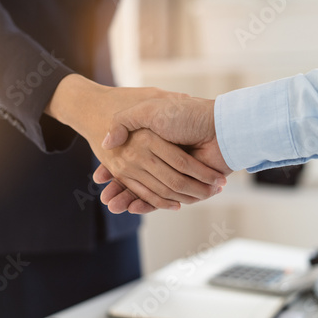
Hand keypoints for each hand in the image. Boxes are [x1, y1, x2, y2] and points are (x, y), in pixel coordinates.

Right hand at [45, 74, 225, 209]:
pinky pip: (166, 198)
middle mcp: (162, 159)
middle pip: (136, 179)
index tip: (98, 179)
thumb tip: (106, 143)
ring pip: (148, 191)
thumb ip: (125, 122)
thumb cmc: (185, 114)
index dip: (112, 170)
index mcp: (152, 143)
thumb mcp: (149, 110)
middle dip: (120, 190)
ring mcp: (175, 173)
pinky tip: (133, 207)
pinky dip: (151, 204)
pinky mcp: (188, 185)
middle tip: (105, 201)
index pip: (127, 160)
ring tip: (113, 207)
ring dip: (131, 200)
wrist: (219, 125)